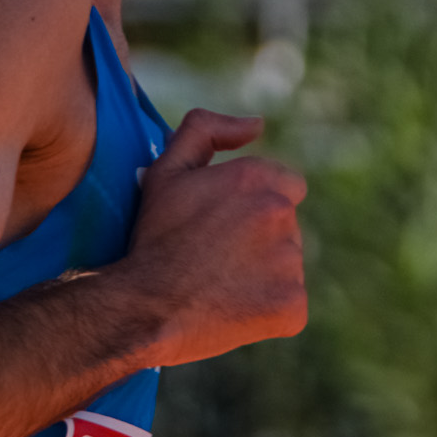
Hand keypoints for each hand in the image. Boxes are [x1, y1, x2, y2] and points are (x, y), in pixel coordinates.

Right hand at [123, 110, 306, 363]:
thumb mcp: (165, 172)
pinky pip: (291, 308)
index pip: (287, 187)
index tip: (226, 227)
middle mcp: (281, 215)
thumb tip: (256, 124)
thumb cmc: (152, 241)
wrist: (143, 309)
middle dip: (260, 240)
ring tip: (220, 287)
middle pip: (287, 227)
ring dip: (264, 276)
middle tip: (216, 260)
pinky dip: (268, 313)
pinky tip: (232, 312)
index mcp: (256, 179)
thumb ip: (205, 130)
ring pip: (288, 266)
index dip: (255, 206)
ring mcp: (290, 263)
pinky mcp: (293, 307)